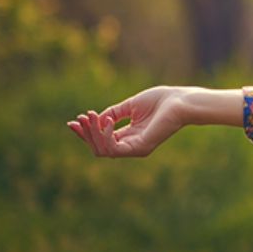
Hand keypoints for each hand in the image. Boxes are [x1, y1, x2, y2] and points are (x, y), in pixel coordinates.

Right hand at [66, 86, 187, 158]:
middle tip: (81, 118)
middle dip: (86, 133)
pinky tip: (107, 121)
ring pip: (102, 150)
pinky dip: (105, 136)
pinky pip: (114, 149)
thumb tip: (94, 119)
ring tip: (90, 117)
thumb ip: (112, 113)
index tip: (72, 122)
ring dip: (92, 134)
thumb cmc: (161, 100)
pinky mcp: (140, 148)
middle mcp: (131, 145)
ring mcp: (136, 149)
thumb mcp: (130, 106)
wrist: (180, 100)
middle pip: (98, 147)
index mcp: (129, 136)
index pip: (101, 140)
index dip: (85, 132)